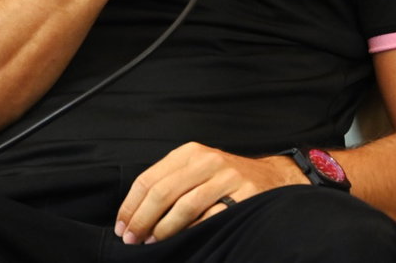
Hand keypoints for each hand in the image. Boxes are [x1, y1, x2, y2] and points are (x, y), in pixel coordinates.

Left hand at [115, 142, 304, 243]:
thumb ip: (169, 183)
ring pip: (185, 206)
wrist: (274, 176)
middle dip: (142, 219)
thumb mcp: (196, 169)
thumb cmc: (225, 178)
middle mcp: (206, 161)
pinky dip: (194, 230)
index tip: (121, 226)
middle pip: (163, 193)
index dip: (131, 205)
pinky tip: (184, 240)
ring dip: (164, 228)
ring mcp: (227, 177)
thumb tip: (134, 214)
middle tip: (132, 239)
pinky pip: (213, 216)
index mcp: (188, 153)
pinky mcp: (246, 195)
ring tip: (153, 242)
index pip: (148, 179)